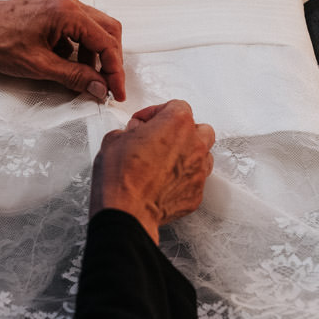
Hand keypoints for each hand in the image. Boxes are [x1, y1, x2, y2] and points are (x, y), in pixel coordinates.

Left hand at [0, 0, 125, 100]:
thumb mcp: (38, 66)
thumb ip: (73, 77)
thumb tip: (99, 87)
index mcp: (67, 13)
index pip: (107, 43)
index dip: (115, 71)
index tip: (115, 92)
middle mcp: (67, 3)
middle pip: (107, 30)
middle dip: (110, 60)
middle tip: (107, 85)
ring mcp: (58, 4)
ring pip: (93, 29)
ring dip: (94, 55)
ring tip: (84, 78)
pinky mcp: (49, 10)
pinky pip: (75, 28)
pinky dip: (78, 48)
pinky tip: (66, 64)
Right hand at [90, 100, 214, 243]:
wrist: (126, 211)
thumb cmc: (121, 176)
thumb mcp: (114, 140)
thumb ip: (131, 131)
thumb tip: (134, 134)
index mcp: (176, 123)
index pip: (176, 106)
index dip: (157, 112)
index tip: (144, 121)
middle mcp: (194, 144)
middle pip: (198, 128)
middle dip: (180, 131)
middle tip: (160, 137)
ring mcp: (199, 170)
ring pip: (203, 154)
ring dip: (187, 153)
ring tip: (166, 160)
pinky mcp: (196, 193)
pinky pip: (195, 179)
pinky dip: (183, 178)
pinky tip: (165, 181)